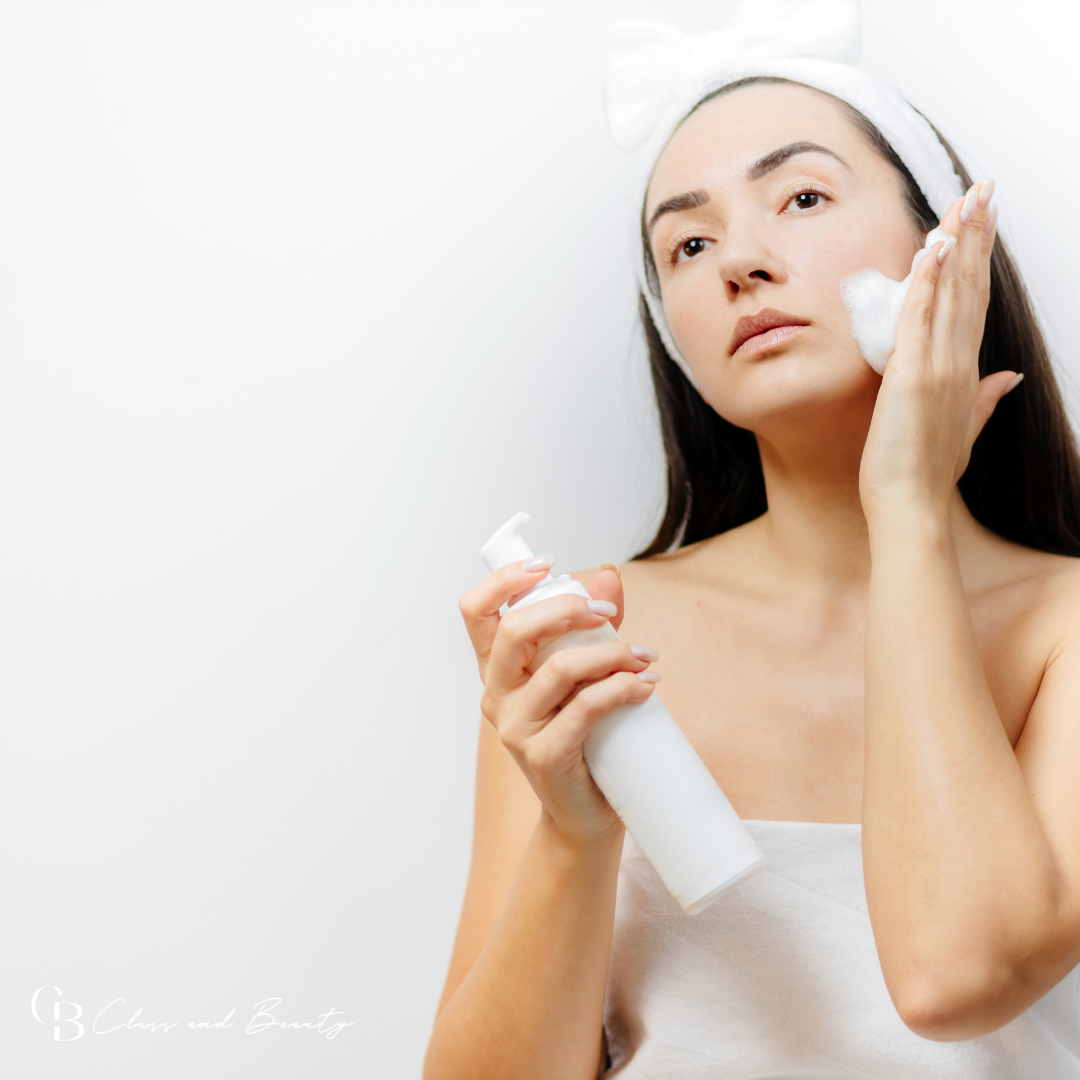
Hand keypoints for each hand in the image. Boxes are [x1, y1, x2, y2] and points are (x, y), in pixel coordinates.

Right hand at [458, 560, 657, 845]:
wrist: (585, 812)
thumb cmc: (584, 736)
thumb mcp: (585, 672)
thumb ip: (593, 624)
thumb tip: (608, 574)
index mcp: (497, 668)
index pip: (475, 611)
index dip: (505, 580)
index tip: (549, 565)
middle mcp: (495, 694)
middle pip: (514, 630)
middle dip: (568, 609)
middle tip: (610, 616)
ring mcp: (514, 727)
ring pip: (559, 668)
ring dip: (612, 653)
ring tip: (644, 658)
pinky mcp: (543, 755)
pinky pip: (585, 708)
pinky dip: (622, 689)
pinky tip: (645, 686)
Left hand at [859, 180, 1019, 528]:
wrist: (911, 507)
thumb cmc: (927, 474)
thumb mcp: (962, 430)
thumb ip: (984, 401)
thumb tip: (1007, 379)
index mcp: (965, 372)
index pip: (974, 303)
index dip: (980, 259)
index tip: (983, 221)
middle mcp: (958, 363)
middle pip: (971, 286)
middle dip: (978, 235)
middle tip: (984, 189)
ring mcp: (939, 368)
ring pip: (952, 293)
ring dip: (959, 243)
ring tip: (968, 199)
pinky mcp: (914, 377)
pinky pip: (922, 319)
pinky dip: (929, 281)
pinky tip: (935, 246)